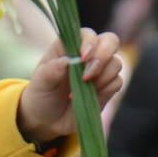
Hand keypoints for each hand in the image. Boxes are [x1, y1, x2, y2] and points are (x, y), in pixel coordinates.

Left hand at [17, 29, 123, 144]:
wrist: (48, 122)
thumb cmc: (41, 96)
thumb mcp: (40, 83)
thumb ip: (51, 70)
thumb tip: (68, 61)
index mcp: (69, 47)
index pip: (87, 34)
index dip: (89, 43)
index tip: (82, 58)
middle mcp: (87, 55)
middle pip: (110, 41)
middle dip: (104, 55)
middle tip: (88, 75)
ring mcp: (99, 70)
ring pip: (116, 62)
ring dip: (102, 76)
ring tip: (83, 88)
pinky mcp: (107, 87)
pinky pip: (117, 81)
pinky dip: (106, 88)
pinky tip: (89, 97)